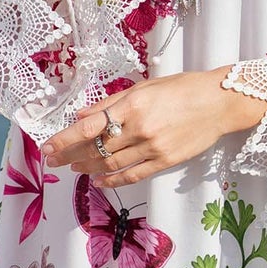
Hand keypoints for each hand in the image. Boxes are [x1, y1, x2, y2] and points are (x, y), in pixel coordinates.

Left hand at [41, 66, 266, 187]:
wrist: (219, 103)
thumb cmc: (183, 88)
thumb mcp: (145, 86)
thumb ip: (111, 102)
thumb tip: (82, 114)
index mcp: (132, 106)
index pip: (89, 127)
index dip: (65, 139)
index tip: (47, 148)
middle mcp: (140, 129)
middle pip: (96, 148)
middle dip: (71, 155)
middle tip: (54, 161)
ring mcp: (153, 148)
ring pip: (111, 164)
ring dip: (88, 167)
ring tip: (74, 168)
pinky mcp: (165, 162)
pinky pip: (133, 175)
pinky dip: (112, 180)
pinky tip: (99, 180)